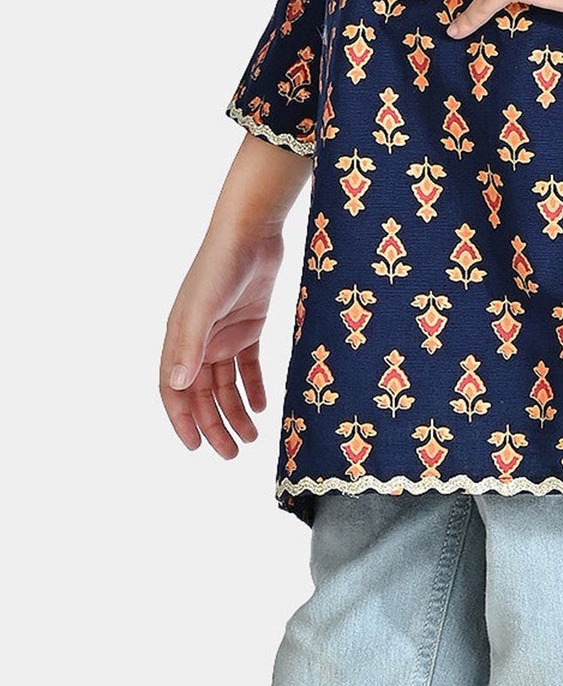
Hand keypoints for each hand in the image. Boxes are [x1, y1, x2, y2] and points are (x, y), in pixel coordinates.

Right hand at [159, 222, 286, 458]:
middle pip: (203, 394)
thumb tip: (180, 385)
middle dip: (215, 425)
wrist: (253, 231)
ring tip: (251, 439)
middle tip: (232, 454)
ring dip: (236, 411)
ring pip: (226, 384)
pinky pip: (248, 365)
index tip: (196, 447)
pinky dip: (254, 386)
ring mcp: (224, 333)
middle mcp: (199, 339)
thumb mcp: (204, 306)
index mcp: (180, 338)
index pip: (175, 390)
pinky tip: (263, 405)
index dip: (182, 420)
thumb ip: (191, 344)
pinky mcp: (249, 324)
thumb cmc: (220, 265)